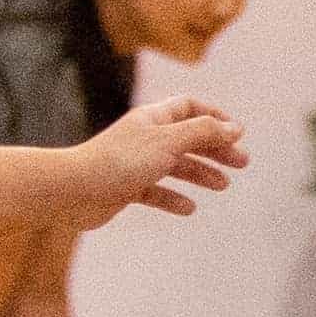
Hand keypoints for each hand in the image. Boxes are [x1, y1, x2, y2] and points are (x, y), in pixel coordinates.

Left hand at [77, 97, 244, 225]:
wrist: (73, 190)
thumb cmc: (119, 161)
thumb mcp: (169, 142)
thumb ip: (204, 133)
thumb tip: (235, 128)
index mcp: (153, 119)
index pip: (189, 108)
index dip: (215, 117)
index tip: (237, 133)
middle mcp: (144, 138)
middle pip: (187, 137)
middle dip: (215, 149)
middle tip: (242, 163)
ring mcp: (134, 164)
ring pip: (174, 165)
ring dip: (200, 173)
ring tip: (222, 186)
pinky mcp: (125, 188)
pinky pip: (155, 192)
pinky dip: (173, 198)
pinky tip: (188, 208)